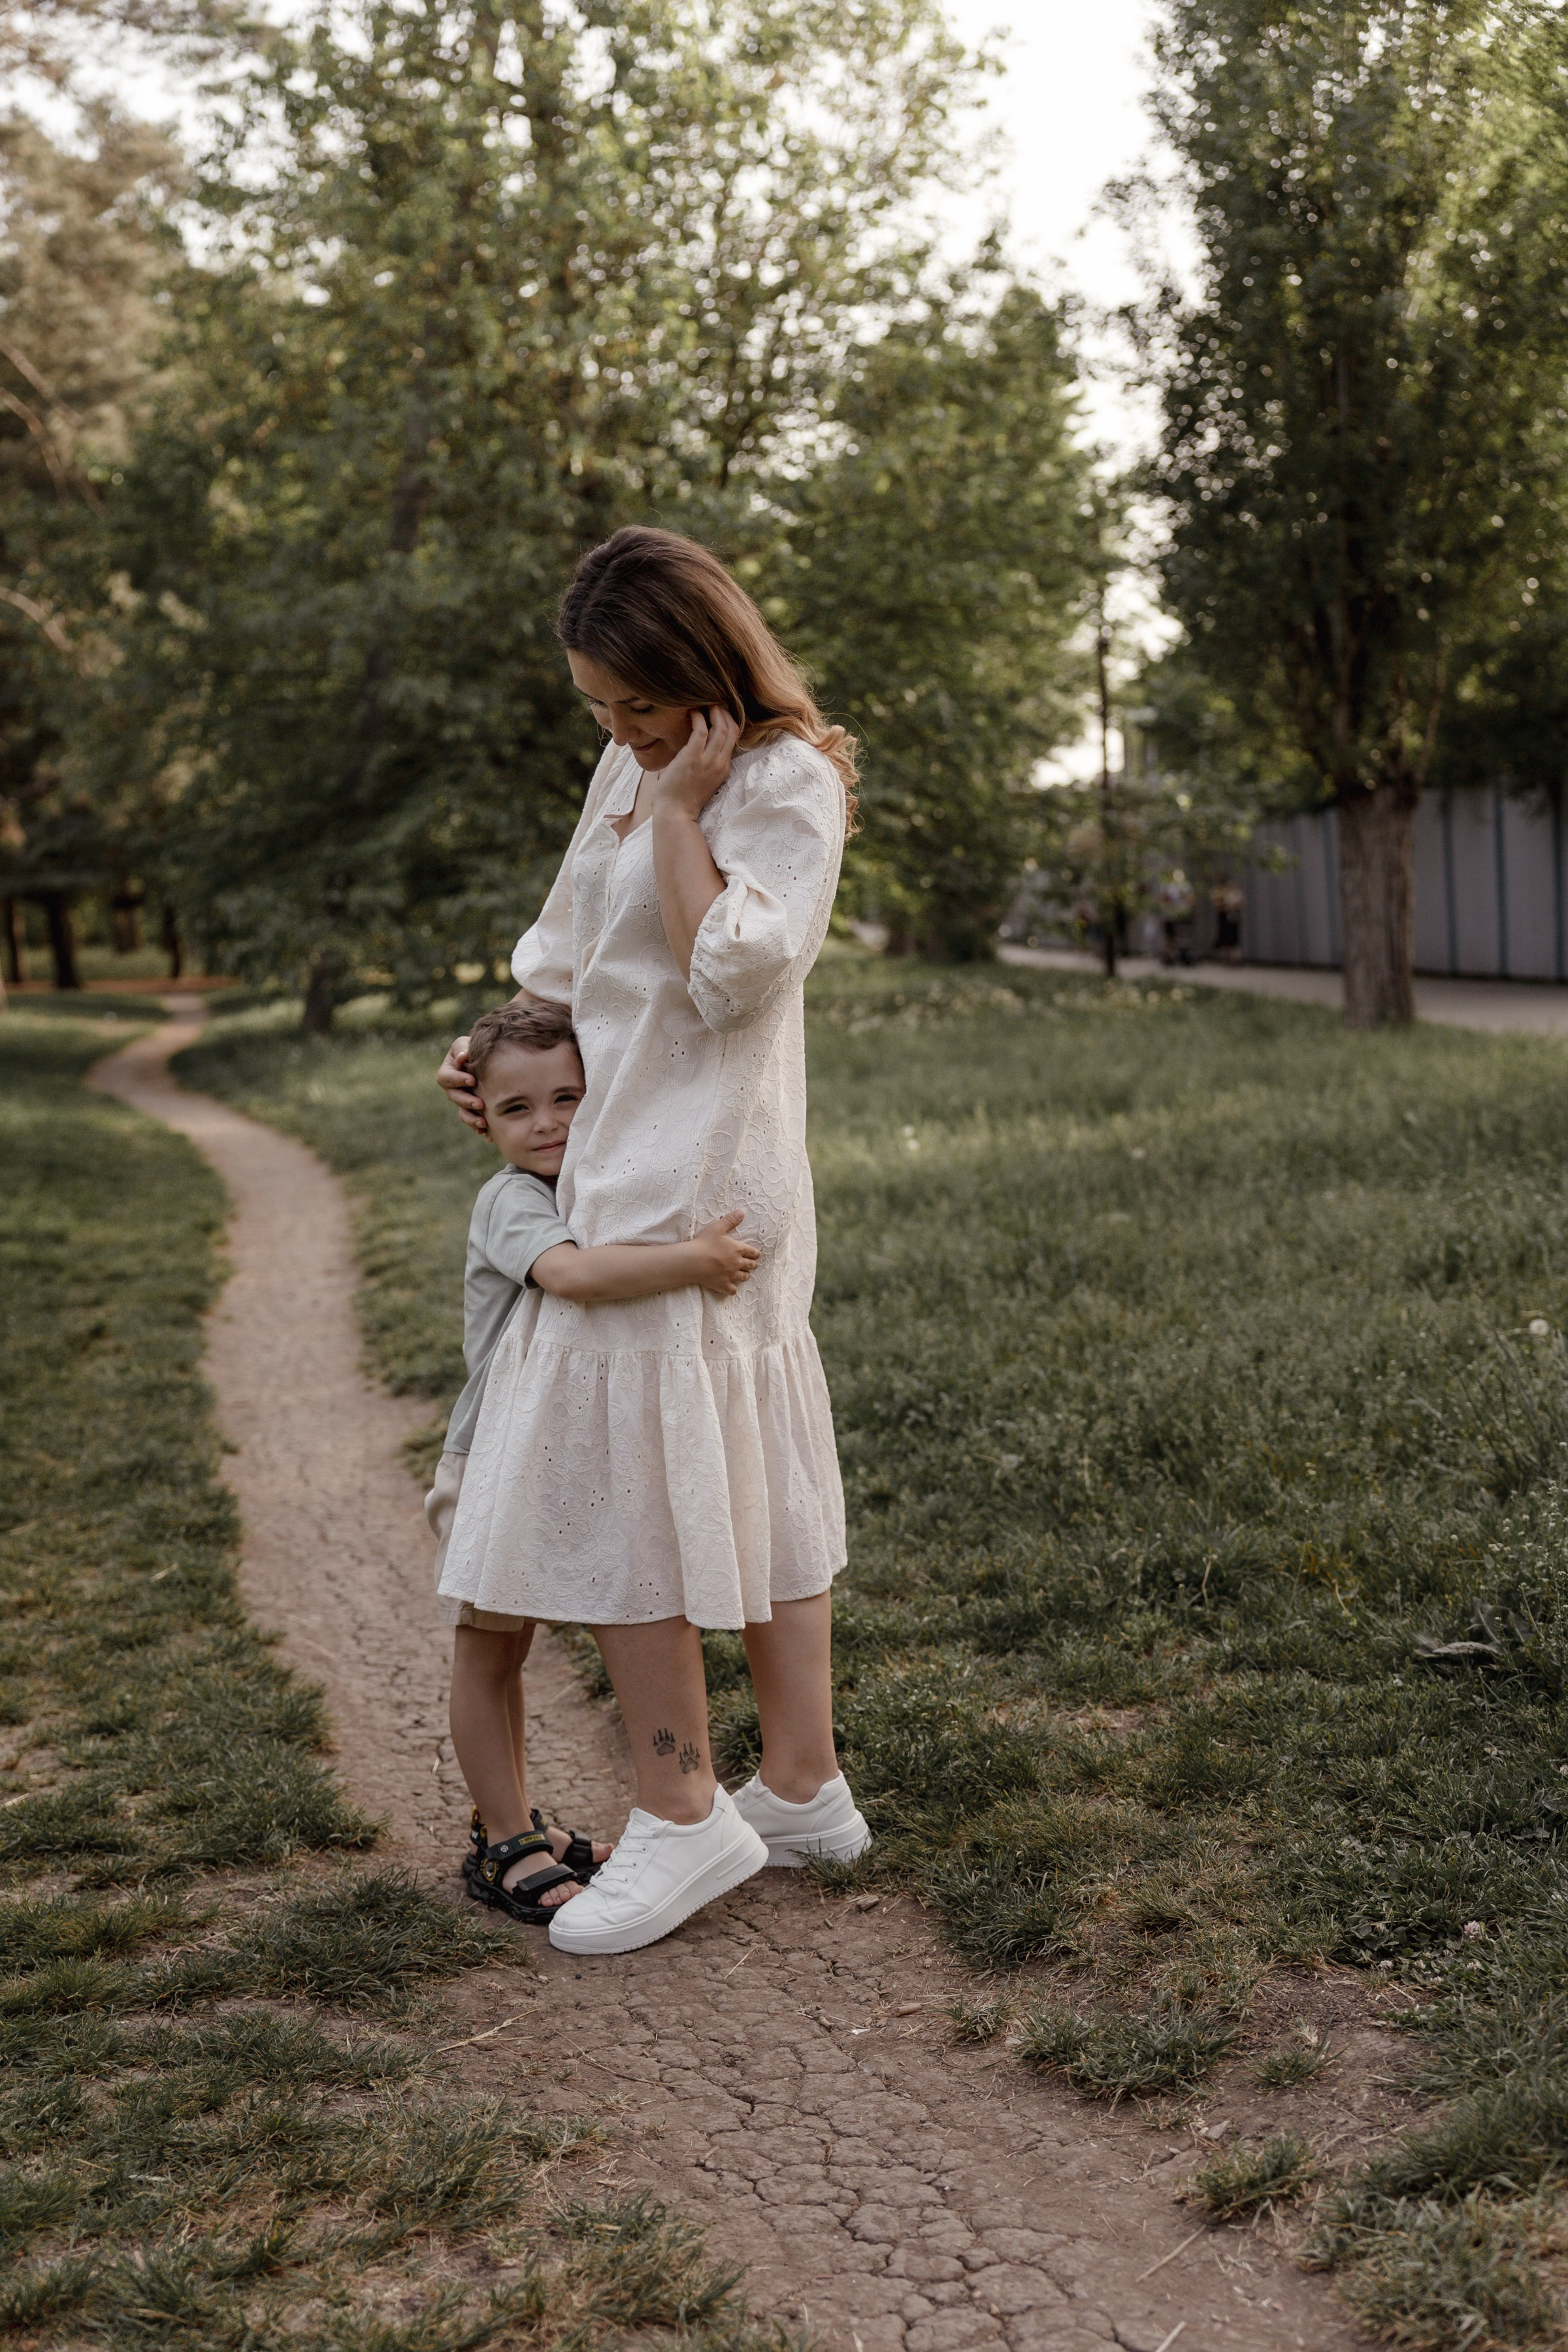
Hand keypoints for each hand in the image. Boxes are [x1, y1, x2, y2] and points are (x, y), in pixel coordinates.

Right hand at [436, 1035, 486, 1133]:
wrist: (491, 1056)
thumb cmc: (475, 1046)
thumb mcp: (466, 1043)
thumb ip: (462, 1048)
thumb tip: (462, 1058)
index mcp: (448, 1072)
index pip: (446, 1078)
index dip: (457, 1080)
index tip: (472, 1080)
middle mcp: (453, 1089)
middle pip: (454, 1098)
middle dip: (466, 1101)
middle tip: (480, 1104)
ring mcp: (464, 1100)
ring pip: (463, 1113)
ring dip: (471, 1119)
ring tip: (483, 1123)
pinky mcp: (475, 1110)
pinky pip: (474, 1121)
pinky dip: (479, 1128)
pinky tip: (487, 1134)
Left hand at [654, 706, 740, 821]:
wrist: (675, 814)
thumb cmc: (681, 799)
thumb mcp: (700, 780)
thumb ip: (701, 763)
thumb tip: (689, 747)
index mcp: (723, 769)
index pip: (733, 739)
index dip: (728, 721)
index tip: (719, 711)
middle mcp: (719, 763)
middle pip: (732, 730)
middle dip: (724, 712)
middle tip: (714, 702)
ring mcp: (708, 761)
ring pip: (721, 728)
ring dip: (714, 711)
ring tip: (705, 702)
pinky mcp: (693, 758)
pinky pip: (701, 731)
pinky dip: (698, 718)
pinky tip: (692, 712)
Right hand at [690, 1209, 760, 1297]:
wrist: (692, 1261)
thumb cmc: (704, 1243)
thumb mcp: (717, 1227)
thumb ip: (731, 1220)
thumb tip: (742, 1212)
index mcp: (738, 1249)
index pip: (754, 1253)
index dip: (755, 1253)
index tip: (754, 1254)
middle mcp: (738, 1263)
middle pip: (751, 1266)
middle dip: (751, 1264)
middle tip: (749, 1264)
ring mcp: (731, 1276)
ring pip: (744, 1277)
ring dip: (744, 1275)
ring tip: (741, 1273)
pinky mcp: (723, 1285)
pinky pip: (733, 1290)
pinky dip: (733, 1288)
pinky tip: (730, 1285)